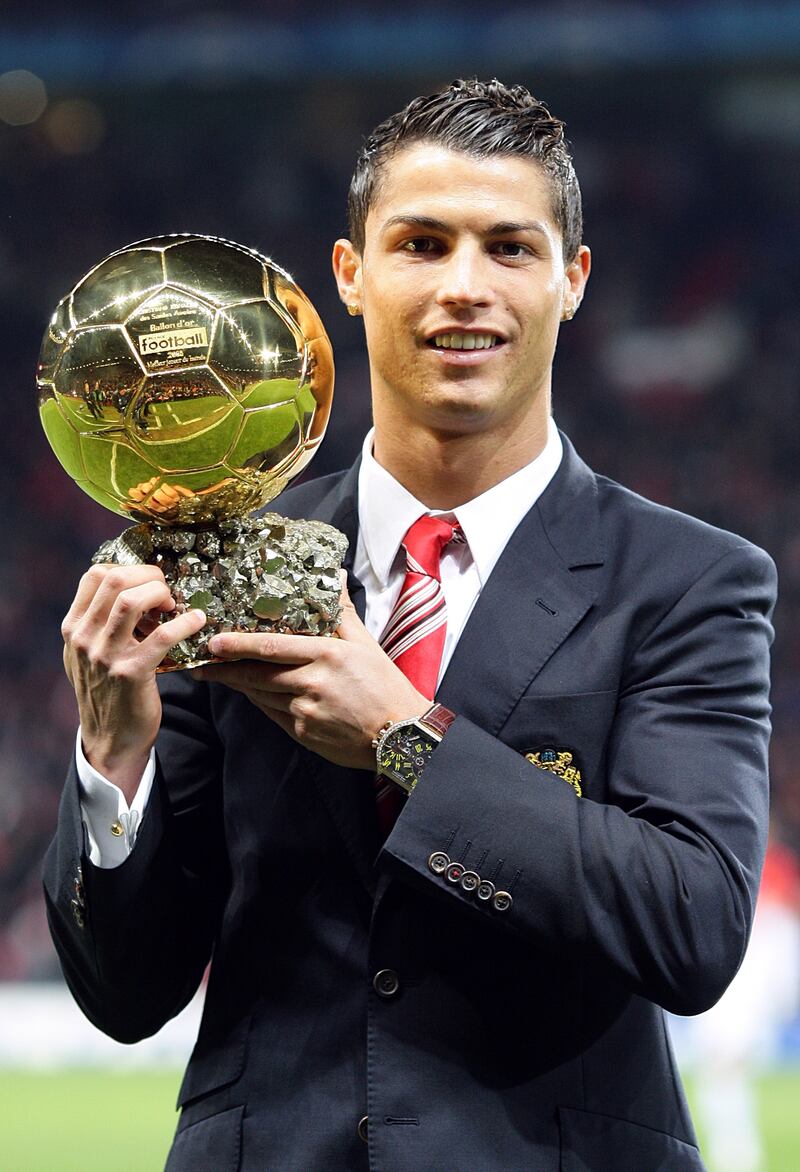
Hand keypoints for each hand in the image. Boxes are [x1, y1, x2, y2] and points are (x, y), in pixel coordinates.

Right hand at [62, 564, 206, 800]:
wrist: (110, 738)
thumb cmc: (107, 690)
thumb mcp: (89, 652)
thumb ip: (99, 621)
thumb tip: (130, 585)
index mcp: (74, 627)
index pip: (96, 575)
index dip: (129, 568)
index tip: (149, 580)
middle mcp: (84, 638)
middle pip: (115, 580)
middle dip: (149, 576)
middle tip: (166, 590)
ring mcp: (105, 655)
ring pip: (133, 601)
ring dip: (162, 594)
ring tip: (175, 605)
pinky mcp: (131, 673)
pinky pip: (162, 636)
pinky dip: (185, 623)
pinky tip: (197, 622)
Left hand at [191, 577, 429, 769]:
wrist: (400, 734)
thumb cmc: (385, 684)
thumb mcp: (365, 643)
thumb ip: (342, 611)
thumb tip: (335, 577)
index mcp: (327, 655)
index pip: (272, 648)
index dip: (238, 645)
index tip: (214, 642)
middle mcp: (311, 683)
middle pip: (257, 674)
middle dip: (226, 668)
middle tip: (202, 661)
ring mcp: (305, 711)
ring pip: (261, 695)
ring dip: (238, 685)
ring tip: (216, 675)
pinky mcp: (303, 733)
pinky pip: (272, 714)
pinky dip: (259, 702)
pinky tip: (250, 693)